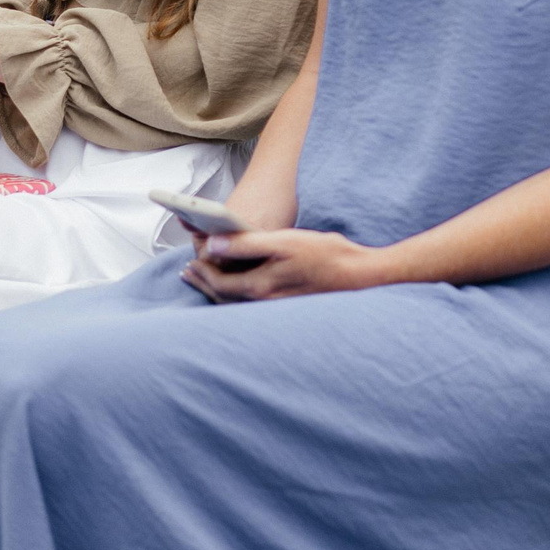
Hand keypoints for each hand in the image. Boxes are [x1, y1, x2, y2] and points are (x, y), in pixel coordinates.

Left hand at [183, 229, 386, 302]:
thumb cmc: (325, 255)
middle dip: (203, 283)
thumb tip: (214, 245)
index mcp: (260, 287)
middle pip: (223, 297)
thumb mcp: (284, 241)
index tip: (191, 259)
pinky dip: (234, 296)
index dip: (202, 271)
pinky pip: (249, 305)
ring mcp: (275, 308)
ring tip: (205, 281)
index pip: (218, 282)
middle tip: (189, 272)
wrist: (359, 276)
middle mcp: (264, 303)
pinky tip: (238, 289)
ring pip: (235, 304)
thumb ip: (247, 244)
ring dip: (216, 291)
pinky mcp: (285, 307)